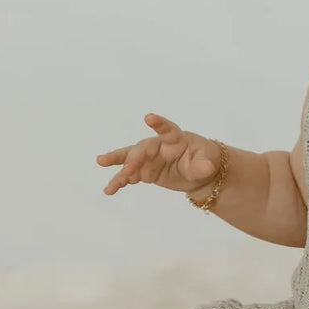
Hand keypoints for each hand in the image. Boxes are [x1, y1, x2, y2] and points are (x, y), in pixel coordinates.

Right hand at [96, 114, 220, 196]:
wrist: (198, 173)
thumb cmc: (204, 159)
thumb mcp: (207, 161)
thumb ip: (203, 165)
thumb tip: (206, 168)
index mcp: (175, 137)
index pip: (167, 128)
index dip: (159, 123)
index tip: (148, 118)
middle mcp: (158, 146)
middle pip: (144, 148)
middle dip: (135, 157)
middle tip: (128, 168)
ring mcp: (149, 158)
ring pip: (130, 158)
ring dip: (116, 161)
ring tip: (100, 161)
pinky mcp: (144, 171)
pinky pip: (129, 176)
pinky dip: (120, 182)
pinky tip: (109, 190)